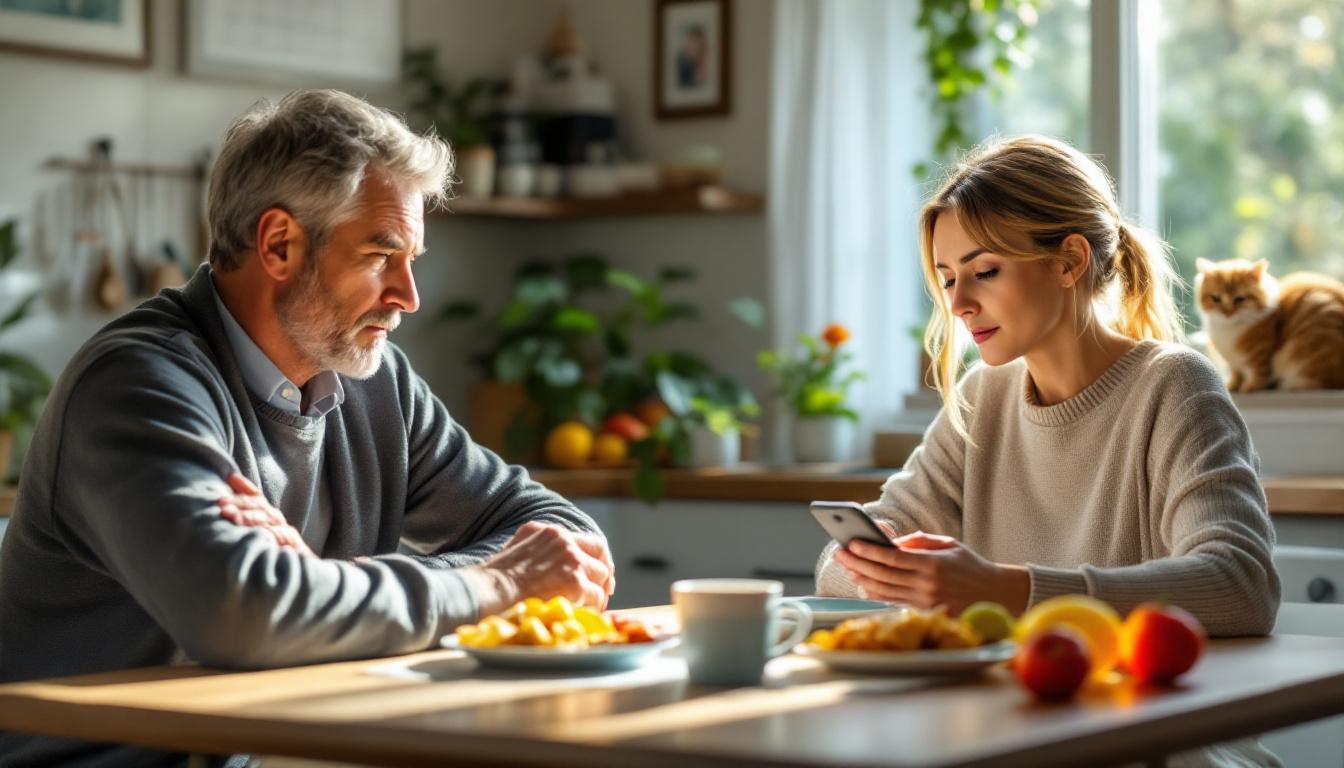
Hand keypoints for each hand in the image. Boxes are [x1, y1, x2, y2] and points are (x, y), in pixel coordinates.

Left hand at [217, 473, 315, 557]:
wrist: (295, 577)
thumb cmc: (270, 557)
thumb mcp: (253, 539)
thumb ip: (240, 523)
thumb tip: (221, 505)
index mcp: (266, 517)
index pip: (256, 498)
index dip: (243, 488)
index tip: (227, 481)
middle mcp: (276, 521)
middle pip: (259, 506)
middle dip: (240, 503)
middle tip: (221, 505)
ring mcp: (286, 532)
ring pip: (268, 519)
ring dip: (249, 517)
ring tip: (232, 518)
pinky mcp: (295, 546)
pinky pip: (283, 535)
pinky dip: (270, 532)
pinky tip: (257, 532)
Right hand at [468, 522, 614, 616]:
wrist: (490, 590)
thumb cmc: (497, 577)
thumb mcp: (519, 545)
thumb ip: (541, 544)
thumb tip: (554, 555)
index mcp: (553, 532)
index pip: (592, 542)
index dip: (601, 560)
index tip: (601, 575)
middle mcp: (565, 542)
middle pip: (601, 560)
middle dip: (602, 580)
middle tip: (599, 595)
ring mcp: (572, 561)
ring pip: (601, 579)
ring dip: (596, 595)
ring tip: (587, 607)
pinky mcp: (575, 583)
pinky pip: (596, 597)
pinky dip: (592, 607)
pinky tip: (581, 613)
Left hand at [834, 531, 1027, 614]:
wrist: (994, 593)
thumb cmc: (969, 565)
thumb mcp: (947, 544)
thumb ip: (917, 541)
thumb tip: (889, 542)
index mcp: (932, 564)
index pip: (892, 557)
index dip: (869, 551)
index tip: (852, 544)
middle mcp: (926, 584)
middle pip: (883, 574)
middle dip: (858, 563)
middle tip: (841, 554)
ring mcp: (924, 601)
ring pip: (884, 590)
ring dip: (862, 579)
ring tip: (848, 568)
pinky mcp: (924, 611)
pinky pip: (893, 601)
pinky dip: (875, 593)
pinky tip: (863, 584)